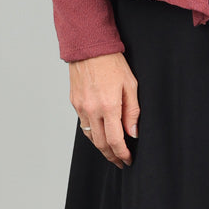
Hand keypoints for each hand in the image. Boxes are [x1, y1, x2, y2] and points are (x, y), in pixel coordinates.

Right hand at [69, 53, 138, 167]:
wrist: (89, 47)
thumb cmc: (112, 63)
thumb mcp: (130, 86)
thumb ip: (132, 112)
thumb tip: (133, 133)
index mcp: (108, 107)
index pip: (115, 140)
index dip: (122, 154)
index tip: (128, 160)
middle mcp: (92, 110)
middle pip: (101, 144)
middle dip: (111, 156)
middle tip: (120, 162)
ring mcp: (81, 107)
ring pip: (91, 136)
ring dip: (101, 147)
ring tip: (111, 152)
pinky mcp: (74, 103)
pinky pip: (84, 124)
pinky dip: (93, 133)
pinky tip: (100, 134)